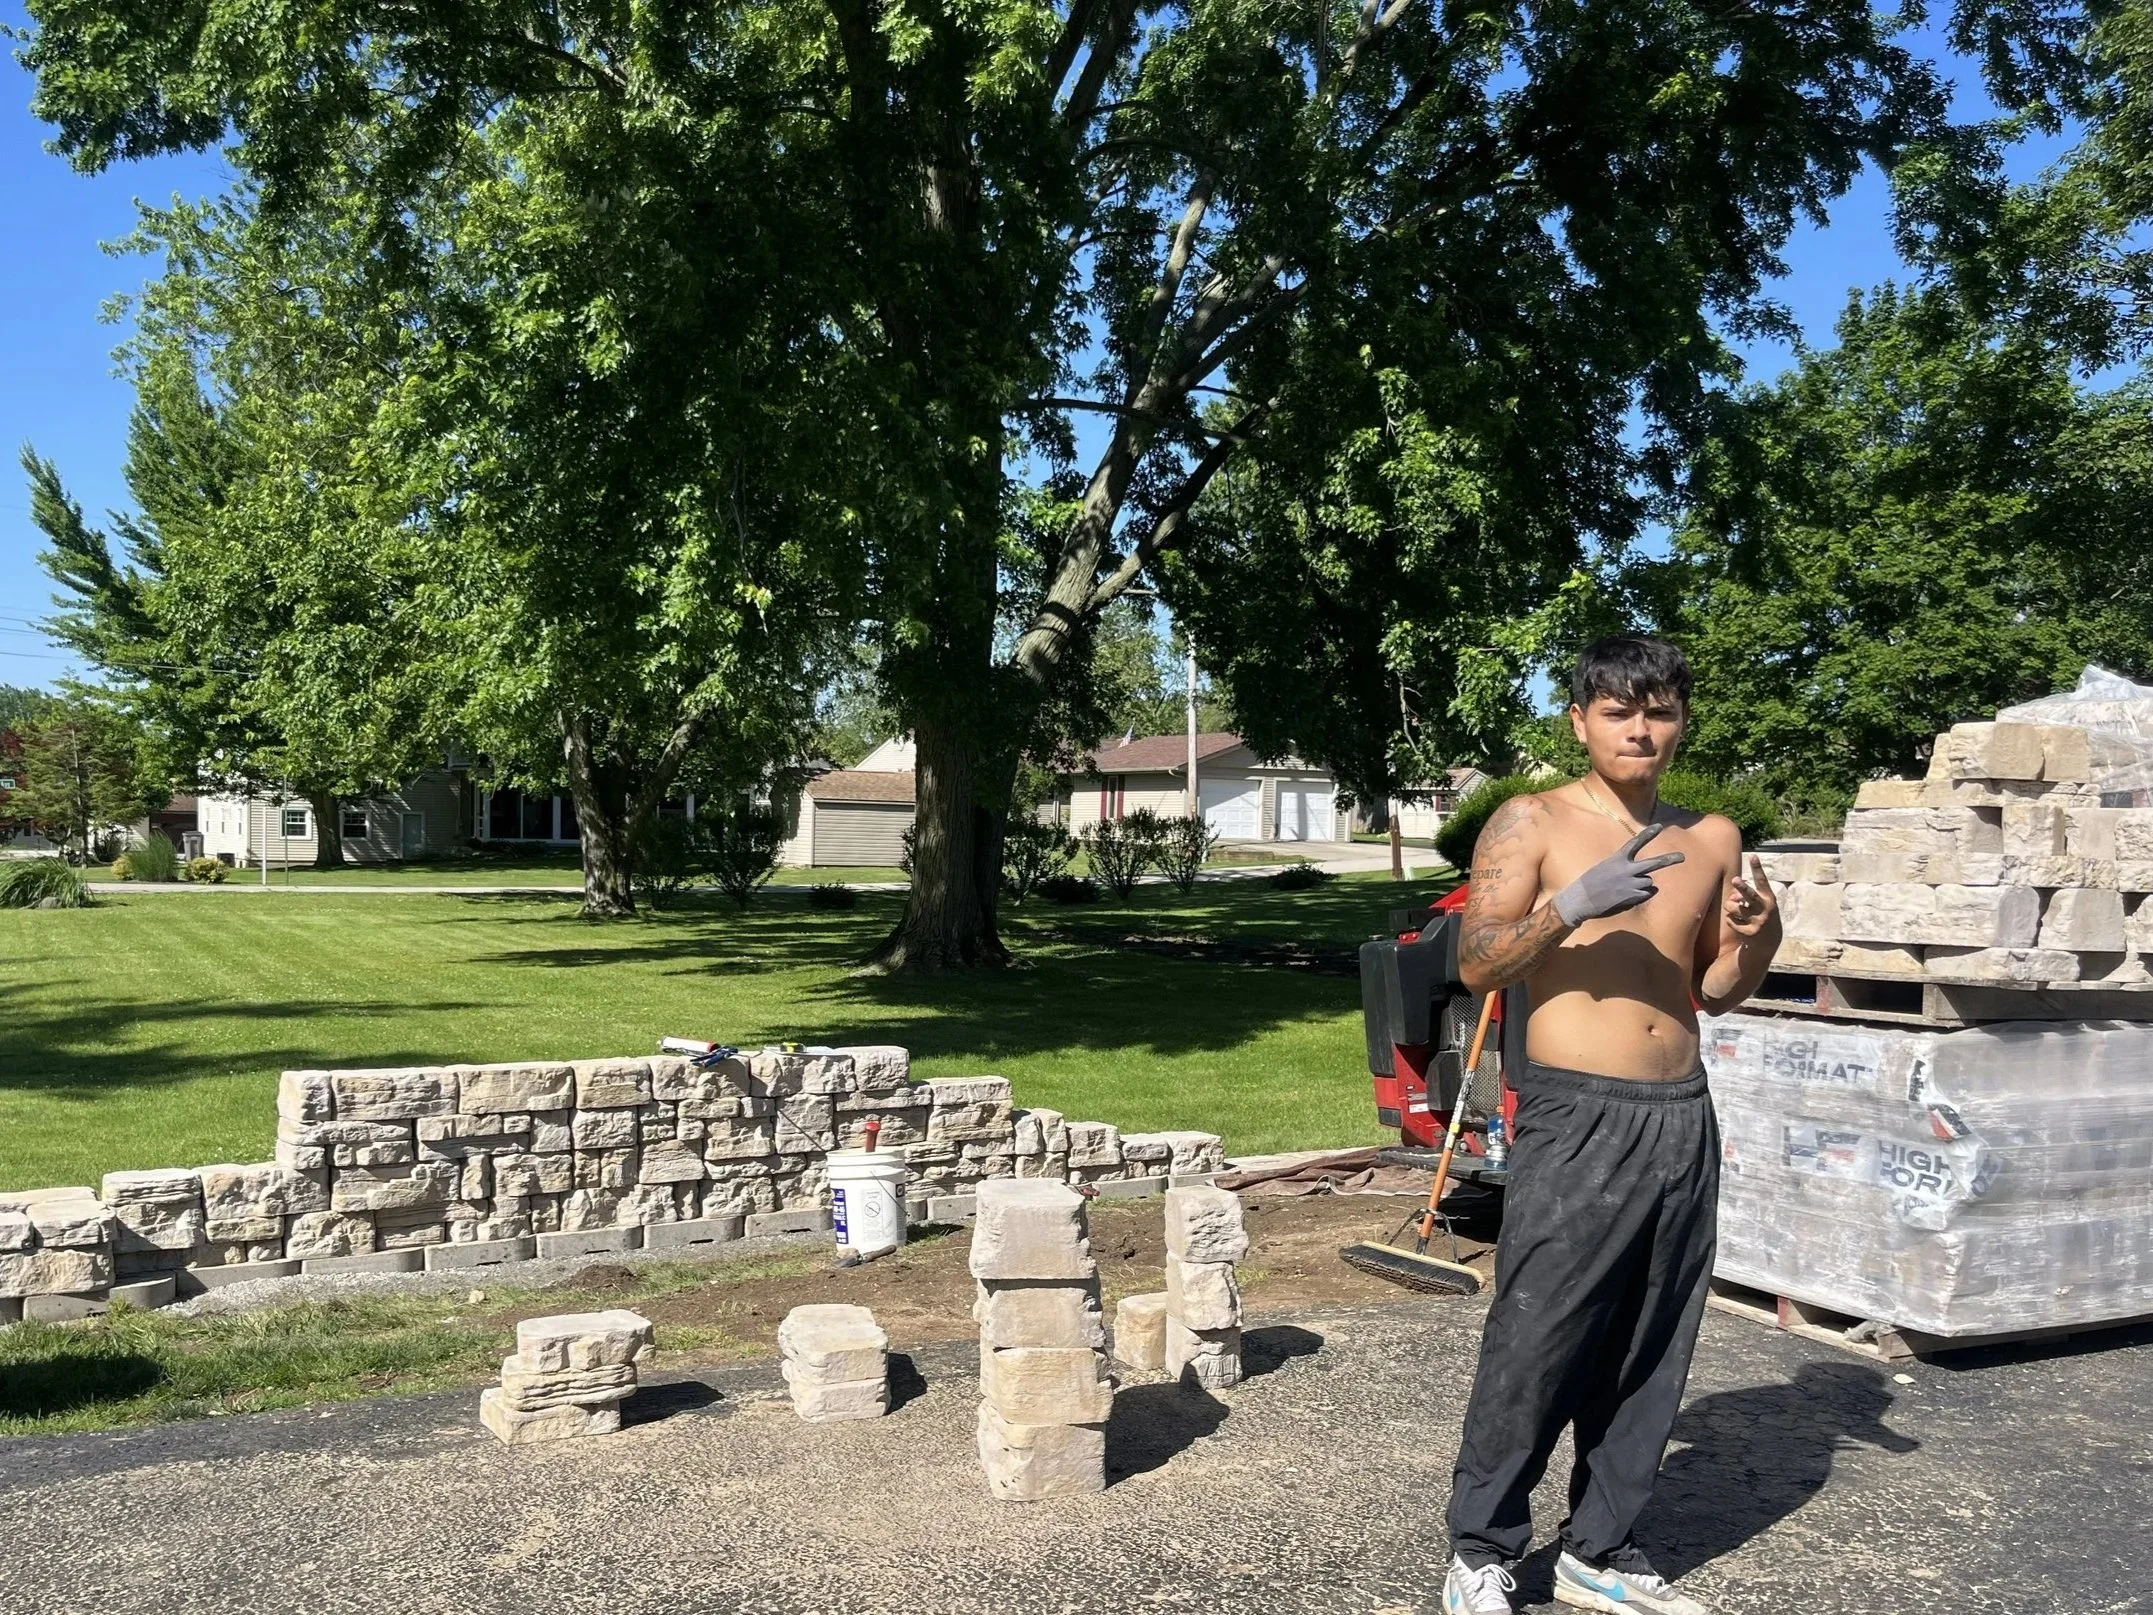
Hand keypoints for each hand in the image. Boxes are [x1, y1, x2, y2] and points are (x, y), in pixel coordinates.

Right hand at [1552, 822, 1684, 926]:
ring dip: (1642, 885)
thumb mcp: (1605, 867)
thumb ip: (1624, 867)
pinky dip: (1639, 895)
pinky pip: (1645, 894)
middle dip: (1669, 859)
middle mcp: (1627, 869)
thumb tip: (1644, 877)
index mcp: (1618, 858)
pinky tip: (1624, 897)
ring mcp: (1631, 883)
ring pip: (1648, 882)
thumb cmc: (1591, 883)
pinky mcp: (1632, 897)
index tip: (1659, 826)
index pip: (1636, 843)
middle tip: (1683, 857)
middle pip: (1653, 864)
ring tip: (1624, 889)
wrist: (1580, 899)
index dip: (1648, 834)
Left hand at [1725, 852, 1777, 937]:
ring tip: (1734, 909)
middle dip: (1742, 887)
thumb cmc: (1761, 914)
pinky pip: (1730, 921)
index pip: (1762, 881)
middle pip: (1750, 895)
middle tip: (1735, 879)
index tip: (1753, 856)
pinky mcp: (1750, 932)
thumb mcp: (1760, 903)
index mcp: (1769, 898)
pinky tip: (1737, 922)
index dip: (1757, 868)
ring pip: (1733, 907)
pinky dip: (1730, 920)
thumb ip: (1747, 895)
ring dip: (1729, 906)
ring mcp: (1758, 920)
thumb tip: (1734, 895)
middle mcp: (1765, 908)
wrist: (1769, 942)